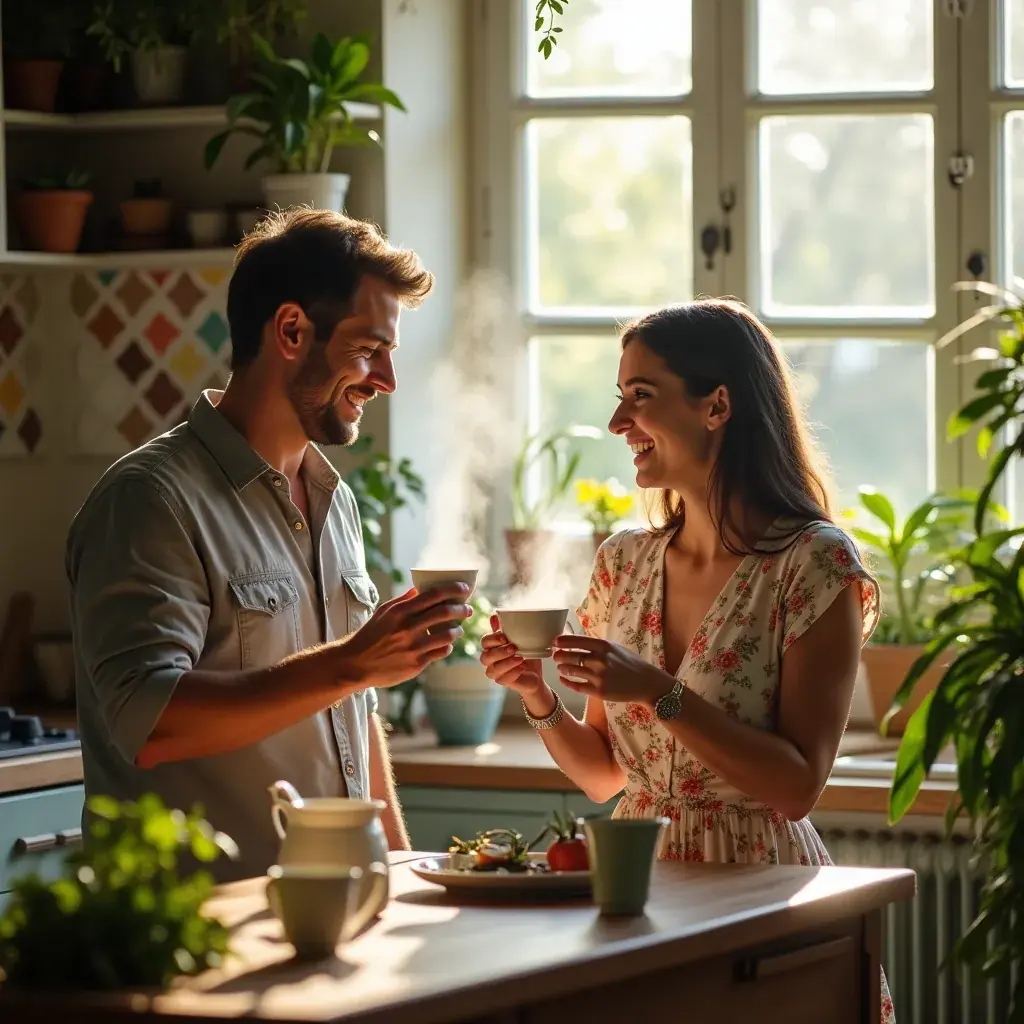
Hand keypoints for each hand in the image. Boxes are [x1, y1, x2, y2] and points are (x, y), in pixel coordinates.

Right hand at [338, 583, 473, 689]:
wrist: (355, 664)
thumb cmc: (370, 635)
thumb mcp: (382, 612)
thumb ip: (402, 600)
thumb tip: (419, 588)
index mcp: (400, 611)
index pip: (433, 595)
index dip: (453, 589)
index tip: (464, 589)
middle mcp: (408, 628)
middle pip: (445, 613)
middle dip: (462, 609)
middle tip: (468, 609)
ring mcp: (413, 647)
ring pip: (448, 635)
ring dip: (457, 630)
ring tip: (458, 629)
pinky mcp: (416, 664)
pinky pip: (440, 652)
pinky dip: (447, 647)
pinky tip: (446, 645)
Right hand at [479, 614, 545, 697]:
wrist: (535, 673)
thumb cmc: (525, 653)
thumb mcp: (519, 638)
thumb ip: (507, 628)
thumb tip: (494, 615)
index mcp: (492, 647)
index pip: (485, 642)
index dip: (493, 639)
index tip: (505, 637)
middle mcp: (490, 660)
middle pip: (485, 657)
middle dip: (499, 652)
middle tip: (513, 648)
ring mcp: (495, 672)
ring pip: (492, 670)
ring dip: (506, 663)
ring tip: (520, 658)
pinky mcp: (503, 682)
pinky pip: (502, 680)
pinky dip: (513, 673)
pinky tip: (522, 667)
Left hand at [552, 634, 671, 704]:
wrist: (646, 683)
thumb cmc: (630, 663)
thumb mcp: (615, 649)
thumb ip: (597, 645)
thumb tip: (576, 640)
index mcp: (604, 646)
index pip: (578, 641)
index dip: (563, 641)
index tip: (555, 641)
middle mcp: (600, 660)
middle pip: (571, 655)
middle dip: (559, 655)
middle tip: (554, 655)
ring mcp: (599, 676)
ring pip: (572, 670)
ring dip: (562, 668)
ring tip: (560, 667)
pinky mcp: (599, 692)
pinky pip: (577, 686)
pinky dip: (567, 682)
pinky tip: (563, 679)